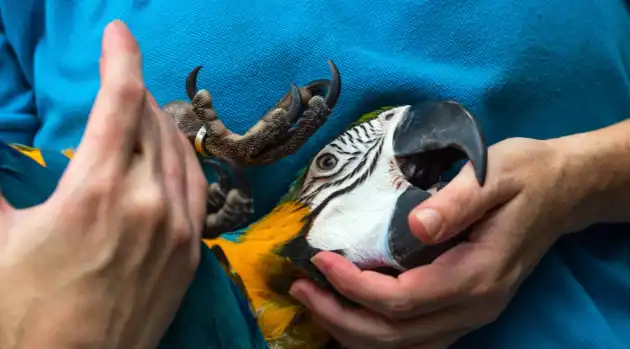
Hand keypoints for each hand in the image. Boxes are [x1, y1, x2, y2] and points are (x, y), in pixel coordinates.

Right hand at [0, 21, 206, 348]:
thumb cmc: (24, 310)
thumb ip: (0, 183)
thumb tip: (2, 156)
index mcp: (98, 189)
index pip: (120, 101)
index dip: (120, 57)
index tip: (118, 33)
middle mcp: (148, 201)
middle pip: (153, 122)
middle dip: (135, 93)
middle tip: (120, 84)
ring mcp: (178, 228)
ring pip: (181, 152)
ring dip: (162, 124)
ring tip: (144, 114)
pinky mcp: (191, 252)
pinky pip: (197, 188)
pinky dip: (184, 161)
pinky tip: (171, 156)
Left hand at [290, 137, 591, 348]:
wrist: (561, 190)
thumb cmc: (525, 176)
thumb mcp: (494, 174)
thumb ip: (457, 201)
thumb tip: (415, 226)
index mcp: (478, 276)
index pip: (402, 301)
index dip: (354, 287)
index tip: (319, 258)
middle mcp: (474, 306)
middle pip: (395, 336)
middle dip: (340, 316)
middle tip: (301, 286)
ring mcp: (470, 313)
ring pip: (402, 345)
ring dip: (352, 328)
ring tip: (314, 299)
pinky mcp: (463, 306)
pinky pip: (413, 336)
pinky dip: (374, 329)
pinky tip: (348, 307)